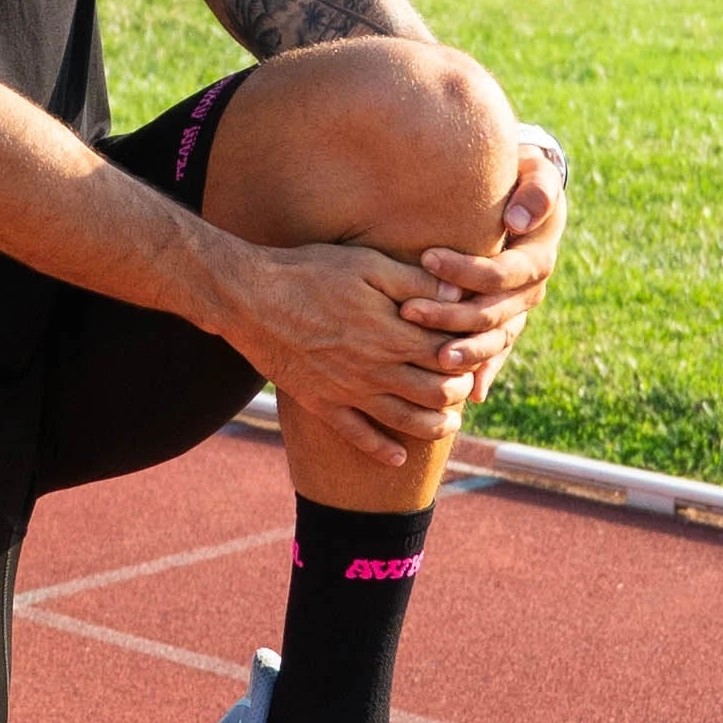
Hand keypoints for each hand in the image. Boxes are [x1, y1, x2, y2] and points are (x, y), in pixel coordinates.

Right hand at [222, 239, 497, 463]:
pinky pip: (358, 436)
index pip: (448, 353)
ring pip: (405, 421)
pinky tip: (398, 458)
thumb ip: (414, 281)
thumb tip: (459, 290)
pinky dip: (382, 451)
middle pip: (435, 392)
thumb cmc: (309, 273)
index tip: (473, 346)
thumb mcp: (366, 264)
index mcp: (392, 333)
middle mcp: (376, 369)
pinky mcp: (322, 404)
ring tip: (449, 423)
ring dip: (434, 426)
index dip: (468, 352)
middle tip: (465, 385)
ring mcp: (349, 391)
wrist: (250, 300)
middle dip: (458, 391)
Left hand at [404, 144, 567, 406]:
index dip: (466, 270)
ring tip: (434, 360)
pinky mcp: (507, 324)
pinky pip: (498, 353)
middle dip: (452, 316)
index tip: (427, 257)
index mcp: (537, 260)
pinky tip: (469, 394)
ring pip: (495, 340)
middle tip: (410, 312)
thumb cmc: (527, 180)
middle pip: (492, 313)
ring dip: (467, 351)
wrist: (530, 200)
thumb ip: (538, 192)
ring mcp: (519, 312)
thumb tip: (518, 221)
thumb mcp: (538, 175)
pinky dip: (485, 372)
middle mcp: (530, 292)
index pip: (500, 273)